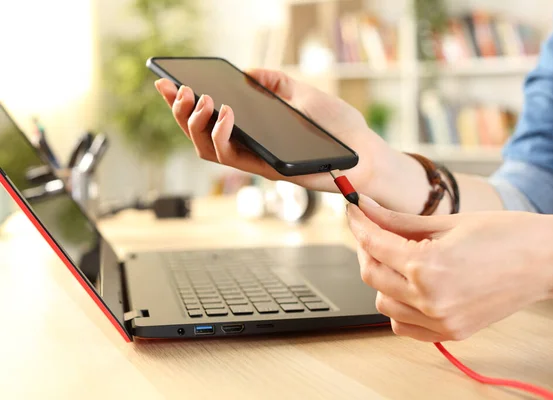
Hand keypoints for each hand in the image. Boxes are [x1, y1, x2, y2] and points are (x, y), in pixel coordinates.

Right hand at [154, 69, 400, 201]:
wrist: (364, 152)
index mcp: (254, 128)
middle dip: (181, 112)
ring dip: (196, 124)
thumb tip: (250, 72)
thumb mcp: (305, 95)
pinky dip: (223, 134)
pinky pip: (232, 158)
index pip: (210, 117)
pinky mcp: (266, 170)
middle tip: (177, 90)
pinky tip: (226, 112)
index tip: (167, 82)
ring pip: (207, 150)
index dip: (185, 102)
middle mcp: (250, 146)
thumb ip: (277, 84)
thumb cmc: (338, 127)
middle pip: (200, 134)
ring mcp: (256, 159)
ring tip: (201, 99)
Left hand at [347, 196, 552, 341]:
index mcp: (428, 266)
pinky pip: (403, 325)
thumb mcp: (447, 221)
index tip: (353, 213)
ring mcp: (440, 320)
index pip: (374, 244)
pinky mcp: (451, 332)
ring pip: (383, 303)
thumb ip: (398, 221)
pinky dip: (397, 306)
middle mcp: (430, 298)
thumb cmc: (506, 235)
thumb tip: (365, 208)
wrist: (547, 260)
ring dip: (381, 278)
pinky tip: (408, 286)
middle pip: (372, 274)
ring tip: (396, 257)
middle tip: (372, 230)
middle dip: (366, 248)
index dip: (358, 224)